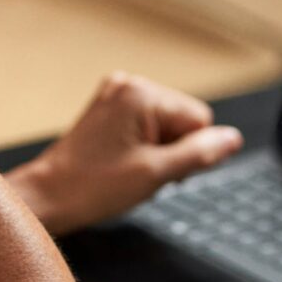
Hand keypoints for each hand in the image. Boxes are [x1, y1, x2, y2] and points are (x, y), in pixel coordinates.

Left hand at [15, 73, 243, 234]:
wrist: (48, 196)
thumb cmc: (93, 187)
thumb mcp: (156, 173)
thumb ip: (200, 153)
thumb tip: (233, 139)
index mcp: (141, 94)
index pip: (199, 119)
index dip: (187, 152)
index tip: (158, 170)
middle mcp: (129, 84)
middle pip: (184, 119)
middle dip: (172, 150)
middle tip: (141, 172)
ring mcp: (117, 94)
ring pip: (167, 124)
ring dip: (158, 151)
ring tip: (129, 168)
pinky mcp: (109, 108)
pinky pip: (147, 125)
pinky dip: (143, 146)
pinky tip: (123, 161)